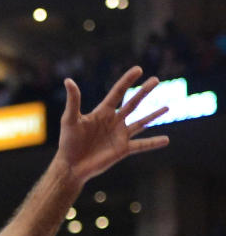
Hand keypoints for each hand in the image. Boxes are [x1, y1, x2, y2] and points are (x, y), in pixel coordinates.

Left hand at [57, 67, 169, 183]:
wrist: (71, 165)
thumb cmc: (68, 142)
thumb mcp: (70, 119)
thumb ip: (73, 101)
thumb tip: (68, 80)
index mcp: (102, 112)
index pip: (118, 92)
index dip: (127, 80)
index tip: (138, 69)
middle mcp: (114, 121)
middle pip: (133, 103)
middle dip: (144, 91)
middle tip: (156, 79)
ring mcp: (120, 135)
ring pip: (141, 122)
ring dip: (154, 115)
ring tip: (168, 107)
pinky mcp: (123, 149)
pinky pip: (142, 145)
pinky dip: (154, 143)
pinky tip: (166, 140)